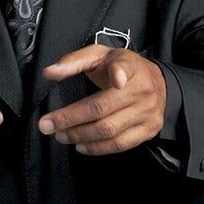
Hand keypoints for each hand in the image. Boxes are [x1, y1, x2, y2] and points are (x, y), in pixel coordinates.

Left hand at [38, 44, 165, 154]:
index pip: (125, 68)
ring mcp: (148, 112)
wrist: (156, 80)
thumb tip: (49, 72)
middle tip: (48, 125)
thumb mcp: (100, 55)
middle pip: (103, 108)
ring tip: (61, 135)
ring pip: (110, 130)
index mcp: (130, 66)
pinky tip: (82, 145)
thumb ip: (74, 61)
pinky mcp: (149, 129)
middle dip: (71, 119)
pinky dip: (98, 148)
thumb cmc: (122, 67)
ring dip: (80, 136)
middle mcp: (142, 90)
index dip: (120, 73)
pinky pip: (121, 144)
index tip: (116, 78)